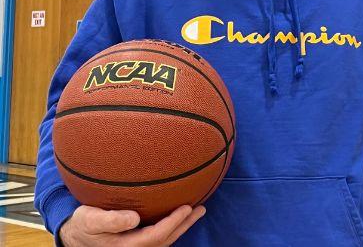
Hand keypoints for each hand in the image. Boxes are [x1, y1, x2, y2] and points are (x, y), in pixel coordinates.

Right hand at [59, 204, 205, 245]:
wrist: (74, 237)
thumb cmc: (82, 225)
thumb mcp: (90, 219)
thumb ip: (111, 220)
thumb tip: (134, 218)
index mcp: (127, 246)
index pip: (157, 235)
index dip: (173, 222)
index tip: (186, 207)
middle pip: (166, 239)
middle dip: (184, 224)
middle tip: (200, 208)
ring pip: (165, 240)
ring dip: (181, 226)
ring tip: (195, 211)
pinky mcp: (135, 243)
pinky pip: (159, 238)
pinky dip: (171, 228)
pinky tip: (177, 218)